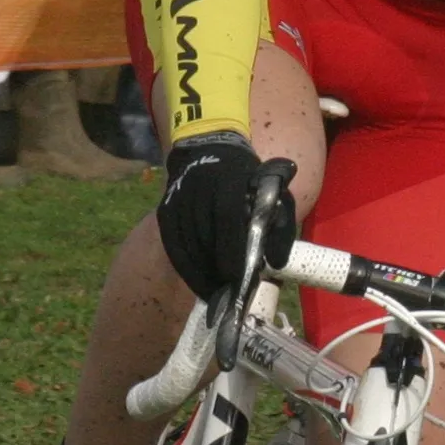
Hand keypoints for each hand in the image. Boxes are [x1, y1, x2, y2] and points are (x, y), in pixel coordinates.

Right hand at [158, 133, 261, 299]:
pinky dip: (186, 269)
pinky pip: (172, 246)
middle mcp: (199, 189)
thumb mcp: (272, 194)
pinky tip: (199, 283)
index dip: (231, 250)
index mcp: (229, 181)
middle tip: (229, 295)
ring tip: (216, 294)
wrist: (208, 150)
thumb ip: (280, 227)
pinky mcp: (165, 210)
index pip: (227, 217)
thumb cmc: (248, 178)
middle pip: (205, 237)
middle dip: (216, 269)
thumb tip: (277, 263)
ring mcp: (178, 199)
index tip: (238, 278)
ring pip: (186, 246)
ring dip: (200, 274)